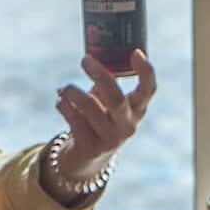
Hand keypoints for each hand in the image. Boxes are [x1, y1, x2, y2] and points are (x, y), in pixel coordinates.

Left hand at [47, 50, 156, 195]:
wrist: (86, 157)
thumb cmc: (98, 118)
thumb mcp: (107, 101)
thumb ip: (106, 81)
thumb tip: (93, 53)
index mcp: (136, 110)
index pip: (149, 90)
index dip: (146, 71)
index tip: (136, 52)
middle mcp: (127, 125)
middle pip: (116, 99)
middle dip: (100, 76)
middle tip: (84, 59)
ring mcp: (110, 139)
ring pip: (90, 109)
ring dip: (73, 93)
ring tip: (63, 88)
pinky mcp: (91, 148)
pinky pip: (75, 121)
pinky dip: (65, 107)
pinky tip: (60, 102)